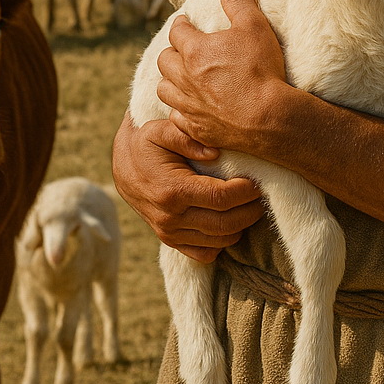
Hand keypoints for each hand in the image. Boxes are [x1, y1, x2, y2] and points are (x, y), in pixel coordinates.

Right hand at [111, 112, 263, 262]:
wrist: (121, 166)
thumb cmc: (146, 143)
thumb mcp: (162, 129)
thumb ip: (188, 136)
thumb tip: (216, 152)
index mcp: (172, 190)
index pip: (220, 199)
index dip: (245, 192)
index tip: (257, 182)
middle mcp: (171, 217)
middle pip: (225, 224)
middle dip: (250, 211)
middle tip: (262, 196)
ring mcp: (170, 233)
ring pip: (219, 241)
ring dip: (241, 226)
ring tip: (251, 206)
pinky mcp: (170, 241)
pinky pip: (205, 254)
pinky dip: (223, 243)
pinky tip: (230, 223)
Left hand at [156, 0, 289, 151]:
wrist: (268, 117)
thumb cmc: (261, 69)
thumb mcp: (255, 26)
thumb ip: (239, 3)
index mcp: (194, 50)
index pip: (177, 31)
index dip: (181, 24)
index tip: (185, 22)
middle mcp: (184, 77)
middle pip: (164, 60)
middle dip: (171, 51)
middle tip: (182, 49)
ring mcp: (188, 105)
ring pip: (164, 89)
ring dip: (170, 80)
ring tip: (180, 76)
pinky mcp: (195, 127)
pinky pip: (176, 116)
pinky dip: (179, 108)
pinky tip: (188, 106)